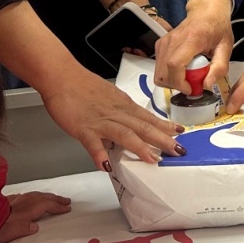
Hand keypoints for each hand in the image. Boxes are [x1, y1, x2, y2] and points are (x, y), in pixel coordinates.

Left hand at [0, 192, 71, 242]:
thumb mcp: (7, 235)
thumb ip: (22, 229)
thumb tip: (35, 226)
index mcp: (21, 213)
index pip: (44, 206)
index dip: (57, 206)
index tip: (67, 208)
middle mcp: (17, 205)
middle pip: (40, 198)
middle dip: (54, 198)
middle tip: (65, 200)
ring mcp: (9, 203)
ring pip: (30, 195)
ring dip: (43, 195)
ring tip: (51, 197)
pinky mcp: (1, 203)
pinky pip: (19, 196)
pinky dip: (27, 196)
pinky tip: (26, 198)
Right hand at [40, 68, 182, 166]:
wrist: (62, 76)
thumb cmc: (84, 86)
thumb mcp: (110, 97)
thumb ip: (120, 112)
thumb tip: (129, 125)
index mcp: (124, 106)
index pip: (149, 118)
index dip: (165, 126)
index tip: (181, 133)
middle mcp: (117, 114)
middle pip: (143, 127)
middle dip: (163, 139)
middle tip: (179, 150)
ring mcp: (101, 122)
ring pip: (125, 134)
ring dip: (140, 147)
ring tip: (153, 159)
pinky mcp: (83, 128)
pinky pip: (93, 143)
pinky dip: (100, 155)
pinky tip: (107, 166)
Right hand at [153, 0, 233, 93]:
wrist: (207, 12)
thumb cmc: (217, 28)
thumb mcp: (226, 48)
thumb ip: (219, 67)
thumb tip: (207, 85)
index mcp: (191, 39)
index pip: (175, 65)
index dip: (179, 82)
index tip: (191, 89)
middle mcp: (173, 40)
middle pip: (163, 72)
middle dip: (176, 85)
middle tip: (192, 84)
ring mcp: (164, 42)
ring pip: (158, 72)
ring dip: (172, 81)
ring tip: (188, 77)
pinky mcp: (160, 45)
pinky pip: (158, 66)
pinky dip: (168, 74)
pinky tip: (182, 69)